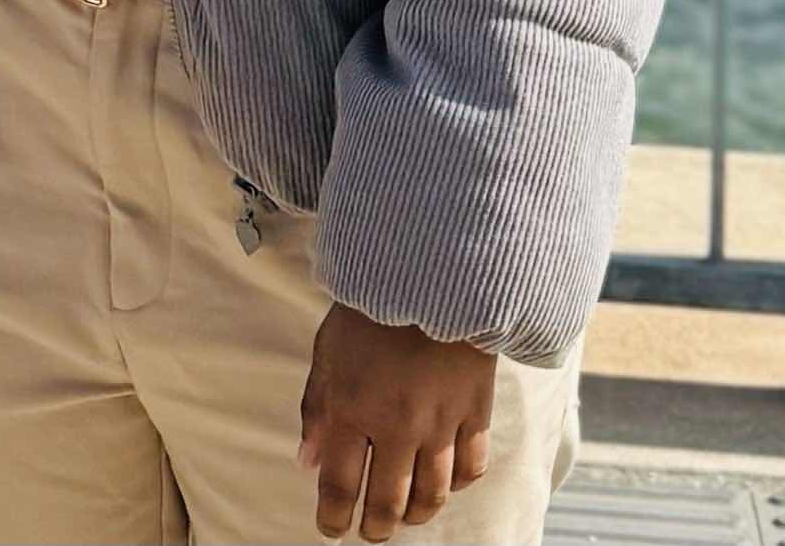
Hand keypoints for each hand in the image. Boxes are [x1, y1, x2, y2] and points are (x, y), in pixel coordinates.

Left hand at [298, 301, 495, 540]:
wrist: (431, 265)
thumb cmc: (370, 305)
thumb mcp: (328, 349)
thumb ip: (317, 409)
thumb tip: (308, 462)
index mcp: (353, 408)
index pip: (341, 485)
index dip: (334, 517)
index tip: (332, 529)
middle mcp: (398, 424)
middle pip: (388, 502)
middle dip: (376, 527)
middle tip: (371, 532)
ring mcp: (441, 420)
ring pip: (433, 494)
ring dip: (417, 514)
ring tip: (407, 517)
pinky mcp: (476, 408)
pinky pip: (471, 465)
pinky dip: (459, 483)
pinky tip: (447, 482)